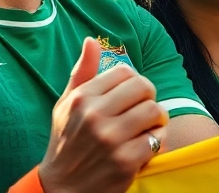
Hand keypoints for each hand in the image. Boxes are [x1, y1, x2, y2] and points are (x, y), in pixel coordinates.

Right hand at [39, 38, 167, 192]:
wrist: (61, 189)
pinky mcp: (125, 162)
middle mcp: (95, 115)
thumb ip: (81, 73)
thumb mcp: (65, 105)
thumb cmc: (65, 143)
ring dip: (156, 121)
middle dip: (149, 97)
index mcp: (82, 98)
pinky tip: (144, 147)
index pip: (125, 72)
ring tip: (146, 128)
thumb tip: (92, 40)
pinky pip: (157, 140)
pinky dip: (156, 142)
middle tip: (143, 110)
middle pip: (143, 88)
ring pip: (154, 112)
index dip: (134, 81)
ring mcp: (111, 139)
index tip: (130, 95)